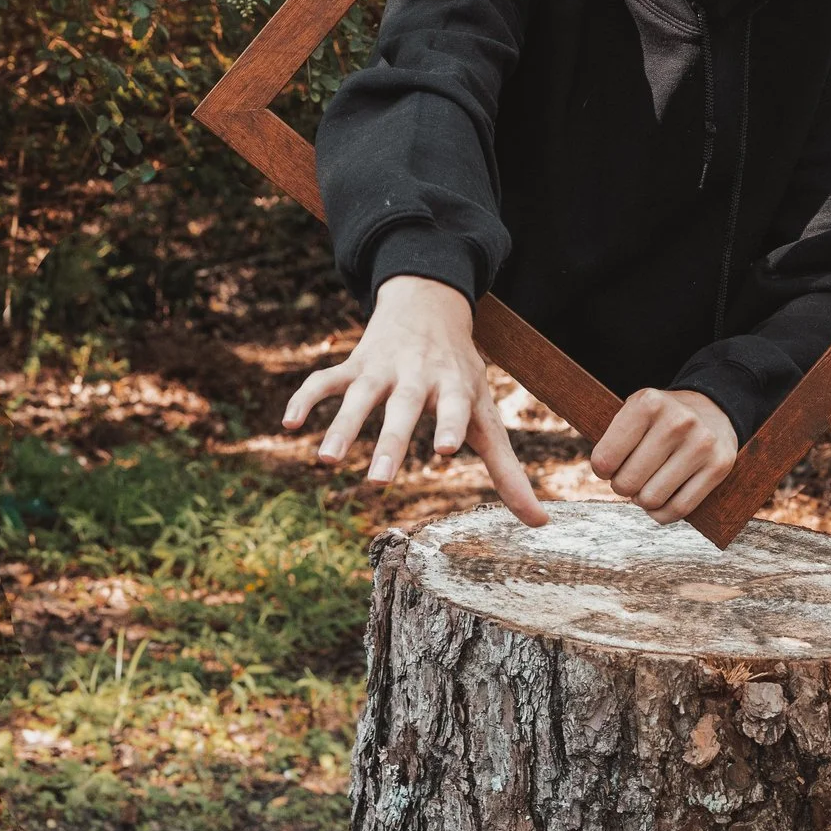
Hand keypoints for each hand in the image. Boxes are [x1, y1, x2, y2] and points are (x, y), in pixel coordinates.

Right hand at [282, 275, 546, 526]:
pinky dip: (304, 398)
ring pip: (358, 396)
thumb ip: (508, 470)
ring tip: (326, 460)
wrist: (429, 306)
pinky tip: (288, 425)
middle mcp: (416, 375)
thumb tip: (541, 524)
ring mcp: (381, 368)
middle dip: (389, 442)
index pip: (452, 406)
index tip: (444, 450)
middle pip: (401, 409)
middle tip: (378, 482)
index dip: (448, 424)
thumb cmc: (461, 375)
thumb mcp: (485, 415)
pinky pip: (324, 380)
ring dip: (341, 426)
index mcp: (453, 386)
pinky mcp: (353, 364)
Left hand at [590, 388, 736, 523]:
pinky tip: (660, 501)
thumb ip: (612, 438)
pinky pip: (679, 509)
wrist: (713, 409)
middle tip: (630, 477)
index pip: (605, 459)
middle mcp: (678, 421)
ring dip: (642, 500)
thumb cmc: (662, 418)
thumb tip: (604, 474)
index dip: (602, 470)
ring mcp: (701, 444)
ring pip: (652, 499)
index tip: (609, 467)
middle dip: (623, 486)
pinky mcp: (718, 466)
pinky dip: (662, 513)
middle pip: (628, 482)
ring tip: (646, 485)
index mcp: (649, 403)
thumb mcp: (635, 410)